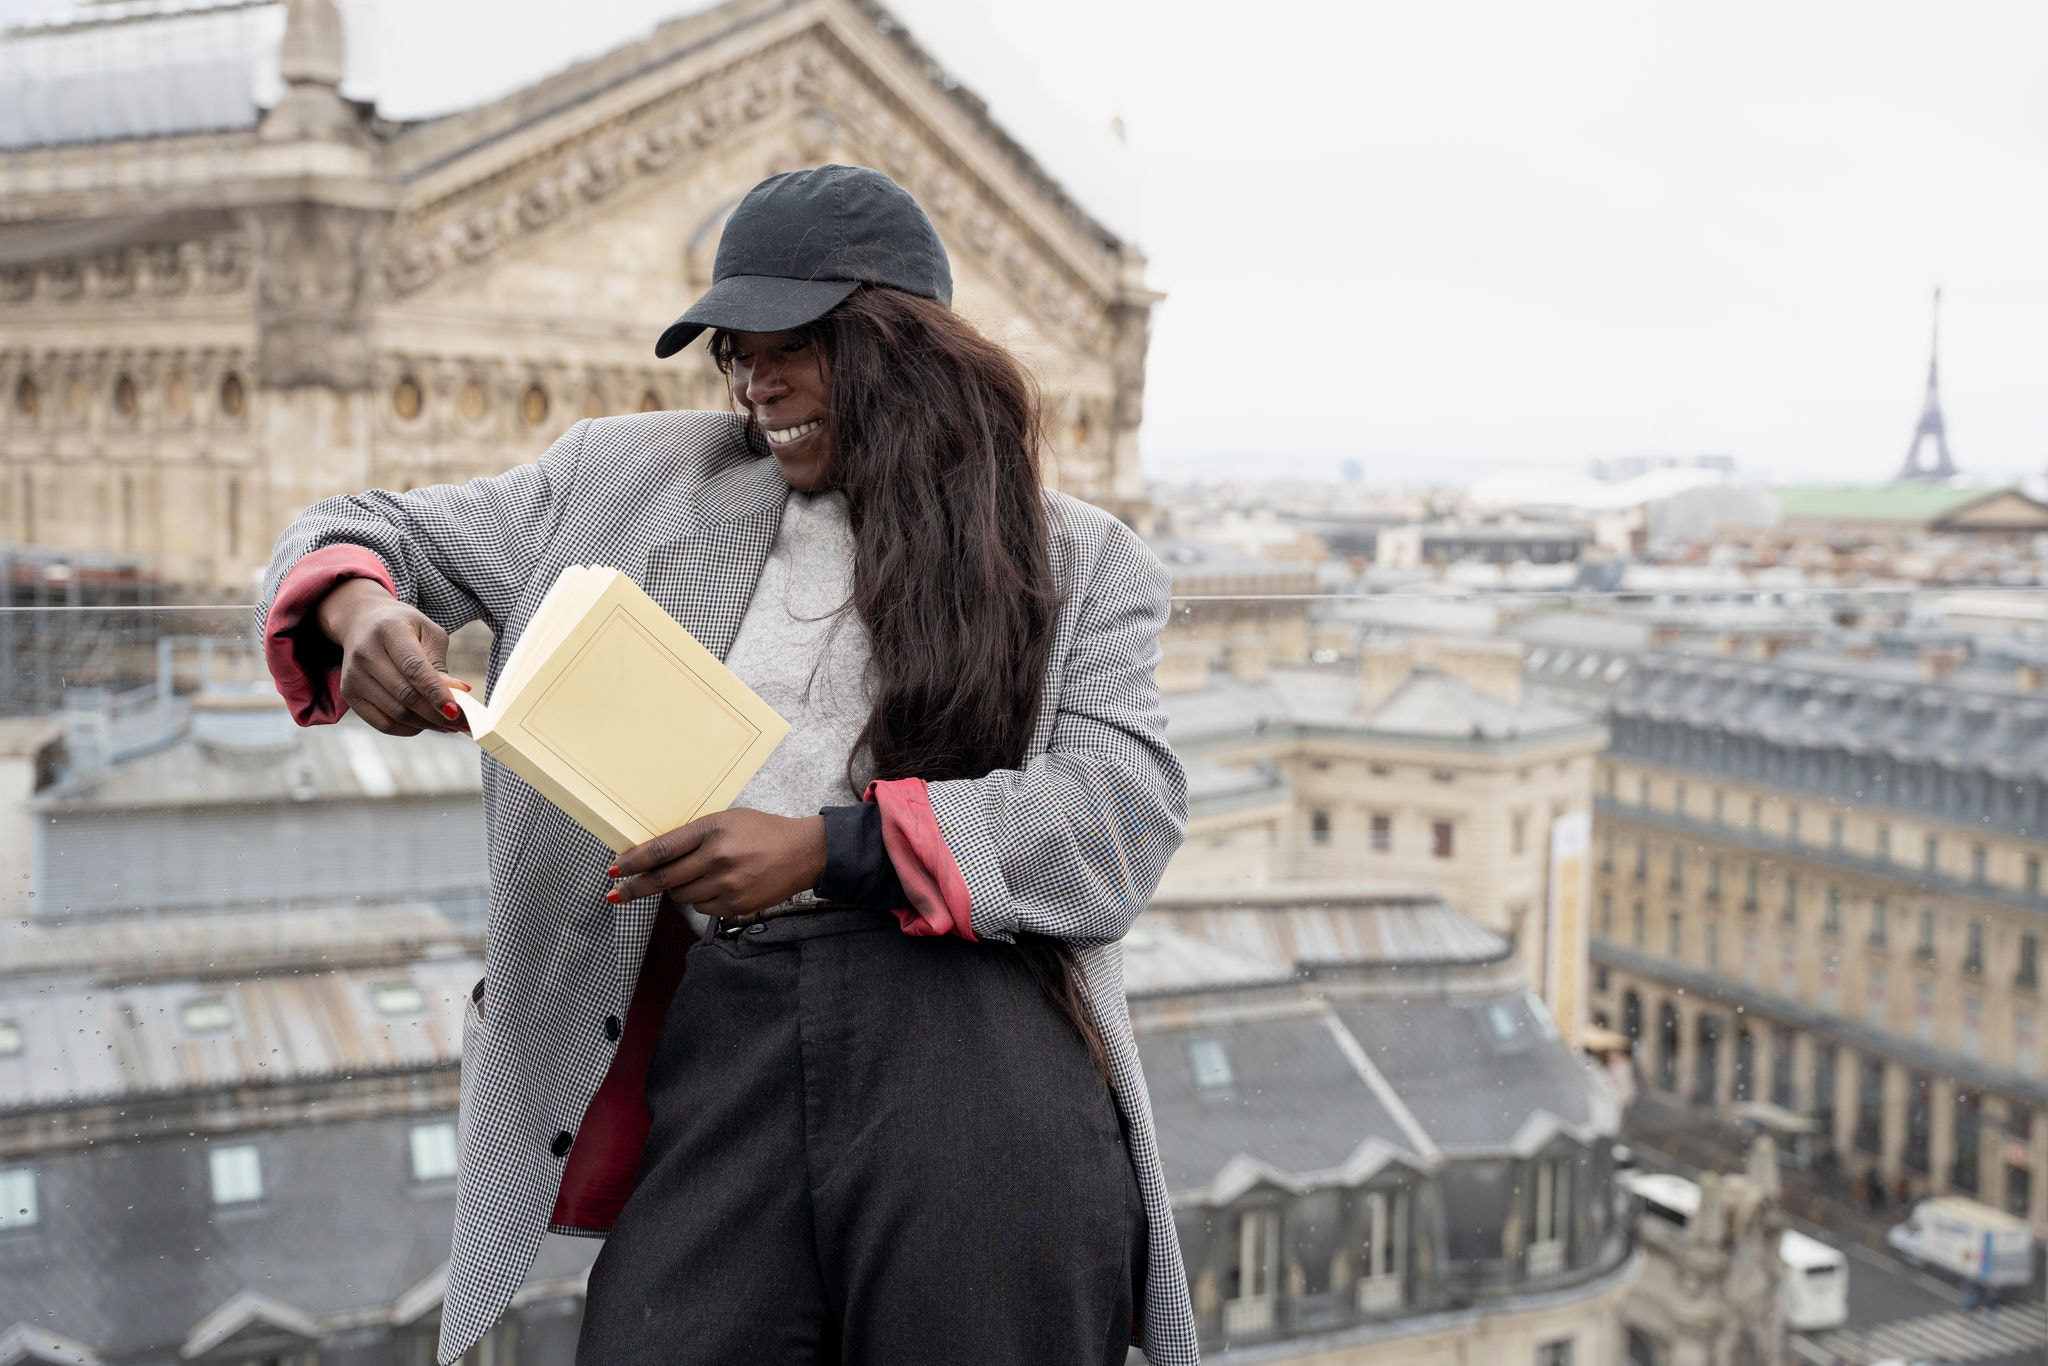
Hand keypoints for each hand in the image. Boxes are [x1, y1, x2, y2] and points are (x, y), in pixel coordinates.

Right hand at [316, 578, 470, 735]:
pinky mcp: (349, 693)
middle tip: (462, 723)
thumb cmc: (404, 628)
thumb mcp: (428, 633)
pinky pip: (381, 723)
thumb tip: (456, 694)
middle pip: (405, 695)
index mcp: (389, 631)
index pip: (414, 668)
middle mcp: (366, 653)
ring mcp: (353, 675)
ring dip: (426, 724)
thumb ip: (439, 663)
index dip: (436, 693)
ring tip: (447, 725)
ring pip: (395, 713)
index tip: (456, 712)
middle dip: (436, 714)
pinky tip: (424, 725)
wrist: (362, 621)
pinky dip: (407, 729)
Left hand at [606, 809, 827, 919]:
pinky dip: (701, 900)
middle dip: (635, 887)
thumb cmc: (762, 832)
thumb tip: (657, 858)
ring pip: (681, 896)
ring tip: (696, 876)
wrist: (804, 852)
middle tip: (616, 893)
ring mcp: (726, 884)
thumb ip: (695, 836)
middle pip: (664, 879)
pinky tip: (716, 886)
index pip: (662, 848)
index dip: (634, 861)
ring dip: (678, 890)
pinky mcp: (736, 905)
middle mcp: (717, 857)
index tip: (615, 869)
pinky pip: (702, 909)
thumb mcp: (727, 821)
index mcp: (712, 829)